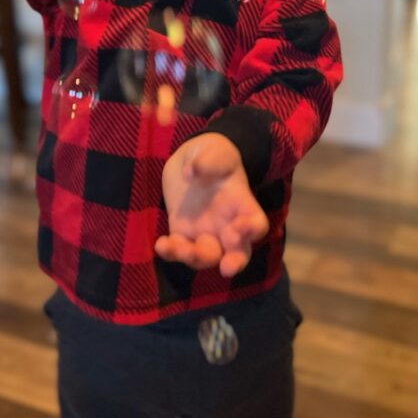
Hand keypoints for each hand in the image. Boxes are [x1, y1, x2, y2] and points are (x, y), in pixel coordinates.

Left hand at [156, 133, 268, 276]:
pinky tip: (161, 245)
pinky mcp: (183, 233)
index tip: (239, 228)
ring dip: (196, 258)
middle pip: (238, 252)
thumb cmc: (212, 154)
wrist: (190, 160)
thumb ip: (209, 160)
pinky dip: (171, 252)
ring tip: (180, 247)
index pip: (256, 224)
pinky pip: (179, 249)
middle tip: (226, 268)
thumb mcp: (215, 149)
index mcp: (242, 204)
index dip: (252, 231)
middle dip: (234, 263)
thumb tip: (191, 172)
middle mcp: (228, 225)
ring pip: (208, 256)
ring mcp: (205, 232)